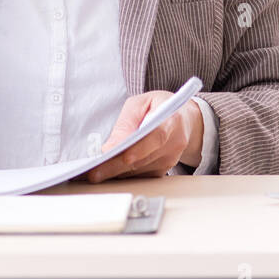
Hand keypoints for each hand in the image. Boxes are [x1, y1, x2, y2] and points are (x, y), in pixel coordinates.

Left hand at [82, 93, 202, 182]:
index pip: (156, 136)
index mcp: (171, 119)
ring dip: (117, 173)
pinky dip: (125, 175)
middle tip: (95, 173)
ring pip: (141, 170)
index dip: (139, 148)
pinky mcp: (165, 168)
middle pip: (143, 158)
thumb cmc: (159, 106)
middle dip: (117, 166)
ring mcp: (171, 158)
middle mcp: (175, 142)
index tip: (121, 156)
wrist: (183, 118)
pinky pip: (142, 175)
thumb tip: (112, 146)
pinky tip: (109, 174)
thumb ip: (126, 122)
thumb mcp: (140, 103)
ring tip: (96, 173)